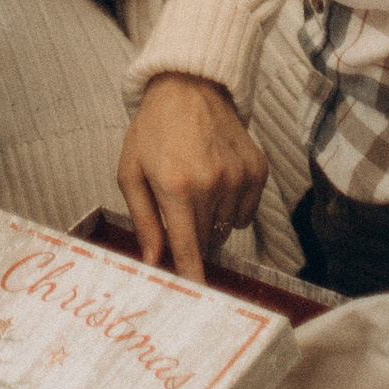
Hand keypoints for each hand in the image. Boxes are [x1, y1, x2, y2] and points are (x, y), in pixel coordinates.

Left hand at [118, 72, 267, 281]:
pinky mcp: (258, 171)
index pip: (189, 249)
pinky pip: (245, 211)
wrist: (189, 85)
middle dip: (191, 236)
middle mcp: (212, 185)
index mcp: (176, 187)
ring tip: (196, 184)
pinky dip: (231, 204)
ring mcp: (239, 178)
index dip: (193, 278)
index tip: (198, 303)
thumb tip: (153, 261)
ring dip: (211, 219)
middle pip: (206, 242)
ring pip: (226, 228)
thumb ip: (143, 220)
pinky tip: (216, 177)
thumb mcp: (131, 171)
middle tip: (178, 208)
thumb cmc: (153, 129)